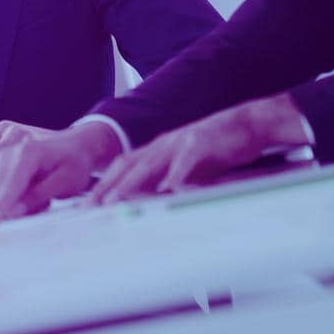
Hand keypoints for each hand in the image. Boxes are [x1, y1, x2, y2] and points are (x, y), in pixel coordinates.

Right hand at [0, 119, 121, 220]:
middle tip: (0, 222)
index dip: (1, 203)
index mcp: (33, 149)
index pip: (9, 180)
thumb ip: (38, 196)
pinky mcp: (0, 132)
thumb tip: (14, 209)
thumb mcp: (66, 184)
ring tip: (19, 198)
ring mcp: (6, 132)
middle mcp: (16, 136)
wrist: (78, 144)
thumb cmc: (75, 164)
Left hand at [90, 94, 306, 204]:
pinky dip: (175, 175)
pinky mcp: (201, 143)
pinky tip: (167, 189)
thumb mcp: (186, 170)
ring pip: (149, 163)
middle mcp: (162, 145)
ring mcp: (180, 142)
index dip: (103, 186)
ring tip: (115, 201)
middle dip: (106, 187)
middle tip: (89, 208)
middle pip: (127, 165)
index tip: (87, 206)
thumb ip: (168, 184)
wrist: (247, 125)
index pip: (121, 168)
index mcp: (156, 151)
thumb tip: (150, 205)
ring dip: (131, 183)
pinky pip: (185, 161)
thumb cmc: (216, 150)